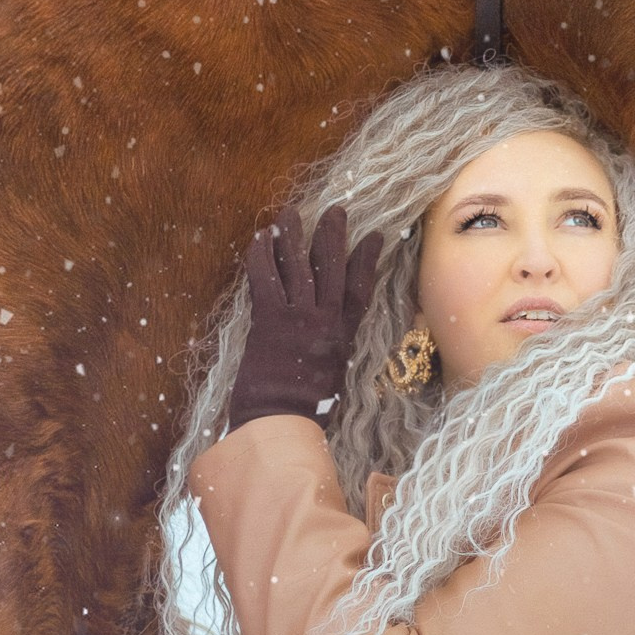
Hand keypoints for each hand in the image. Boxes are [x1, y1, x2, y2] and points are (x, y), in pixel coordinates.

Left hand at [227, 204, 382, 431]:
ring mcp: (298, 318)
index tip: (375, 236)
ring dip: (293, 235)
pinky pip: (265, 278)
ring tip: (290, 213)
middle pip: (331, 268)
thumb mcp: (333, 377)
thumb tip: (328, 342)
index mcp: (343, 336)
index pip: (360, 289)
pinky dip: (261, 256)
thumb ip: (332, 352)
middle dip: (333, 236)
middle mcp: (325, 322)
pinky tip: (258, 237)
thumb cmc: (306, 412)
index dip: (368, 260)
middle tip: (335, 211)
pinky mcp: (269, 321)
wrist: (281, 424)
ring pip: (298, 266)